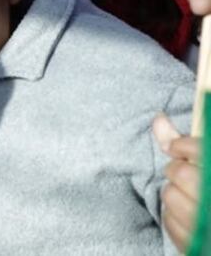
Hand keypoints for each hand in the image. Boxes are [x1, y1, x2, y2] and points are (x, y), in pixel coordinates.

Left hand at [154, 114, 201, 251]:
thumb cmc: (208, 185)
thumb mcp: (208, 164)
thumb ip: (187, 144)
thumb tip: (157, 118)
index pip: (199, 151)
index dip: (183, 145)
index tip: (177, 146)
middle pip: (181, 173)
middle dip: (178, 169)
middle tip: (187, 172)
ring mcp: (205, 224)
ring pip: (170, 196)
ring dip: (175, 192)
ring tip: (191, 195)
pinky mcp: (195, 244)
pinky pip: (170, 222)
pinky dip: (174, 215)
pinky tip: (189, 213)